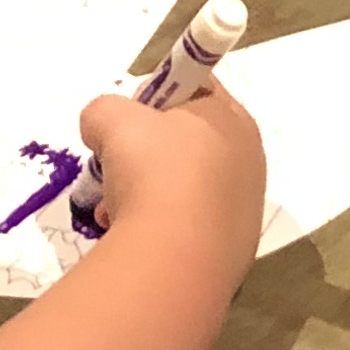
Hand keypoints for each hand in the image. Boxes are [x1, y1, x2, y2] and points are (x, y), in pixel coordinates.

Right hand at [76, 77, 268, 265]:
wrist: (175, 259)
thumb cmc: (152, 171)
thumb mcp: (112, 119)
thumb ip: (105, 111)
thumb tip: (101, 128)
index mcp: (233, 120)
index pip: (197, 90)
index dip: (158, 98)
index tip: (128, 121)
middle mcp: (248, 163)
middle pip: (186, 146)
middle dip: (143, 156)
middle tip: (113, 167)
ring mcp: (243, 212)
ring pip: (181, 192)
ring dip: (141, 198)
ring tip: (113, 212)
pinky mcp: (230, 253)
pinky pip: (186, 230)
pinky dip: (156, 232)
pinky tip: (130, 241)